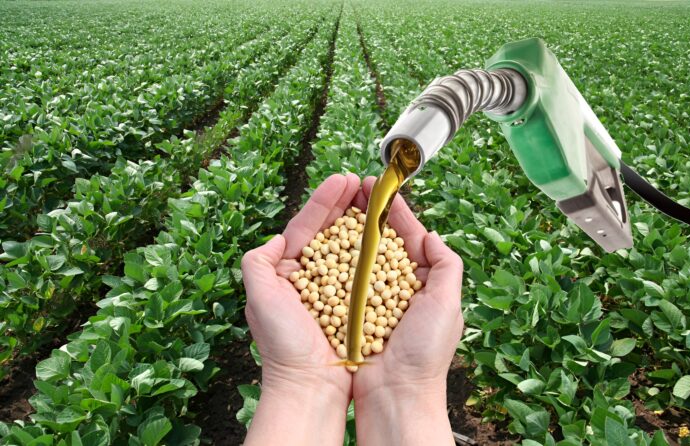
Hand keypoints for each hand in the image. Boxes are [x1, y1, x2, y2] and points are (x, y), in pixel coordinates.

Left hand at [241, 173, 360, 445]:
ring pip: (351, 246)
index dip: (325, 200)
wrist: (310, 386)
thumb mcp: (259, 298)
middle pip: (331, 230)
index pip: (307, 226)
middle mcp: (312, 276)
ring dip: (363, 220)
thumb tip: (275, 239)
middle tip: (364, 182)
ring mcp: (336, 289)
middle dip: (347, 203)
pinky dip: (375, 250)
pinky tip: (385, 235)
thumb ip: (257, 262)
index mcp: (288, 271)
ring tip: (376, 199)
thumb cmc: (283, 345)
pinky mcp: (357, 303)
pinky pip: (366, 270)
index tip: (343, 179)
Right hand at [351, 177, 463, 445]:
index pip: (410, 238)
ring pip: (359, 255)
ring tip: (339, 205)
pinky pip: (339, 278)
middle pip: (381, 241)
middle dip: (370, 214)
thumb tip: (431, 235)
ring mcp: (369, 298)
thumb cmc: (424, 354)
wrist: (394, 396)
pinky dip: (333, 258)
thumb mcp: (448, 305)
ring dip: (350, 229)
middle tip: (356, 189)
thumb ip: (446, 266)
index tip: (384, 189)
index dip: (397, 212)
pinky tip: (325, 241)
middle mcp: (396, 287)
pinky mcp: (348, 310)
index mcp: (423, 283)